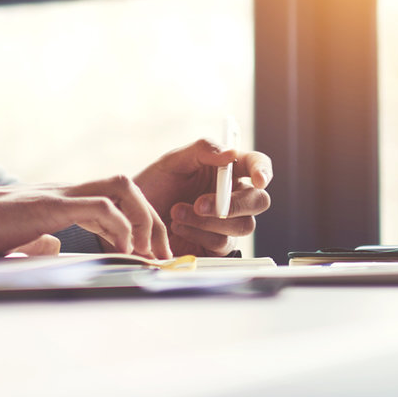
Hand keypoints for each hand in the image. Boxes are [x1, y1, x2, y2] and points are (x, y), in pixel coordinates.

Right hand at [0, 177, 170, 260]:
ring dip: (143, 220)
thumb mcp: (16, 238)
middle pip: (126, 185)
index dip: (139, 223)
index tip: (149, 257)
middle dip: (152, 220)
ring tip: (145, 253)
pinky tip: (123, 250)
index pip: (114, 197)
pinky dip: (120, 226)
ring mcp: (57, 194)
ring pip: (120, 187)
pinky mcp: (48, 205)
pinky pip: (99, 206)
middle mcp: (64, 191)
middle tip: (159, 256)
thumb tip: (54, 247)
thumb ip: (39, 239)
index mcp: (60, 200)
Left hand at [134, 139, 272, 255]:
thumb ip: (202, 151)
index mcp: (227, 170)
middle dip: (236, 204)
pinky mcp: (216, 245)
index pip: (257, 165)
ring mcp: (226, 223)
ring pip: (242, 225)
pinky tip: (178, 227)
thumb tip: (230, 153)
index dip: (263, 170)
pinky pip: (222, 243)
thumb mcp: (173, 161)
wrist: (134, 218)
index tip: (258, 179)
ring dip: (208, 220)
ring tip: (178, 212)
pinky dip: (199, 234)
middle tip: (202, 204)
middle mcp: (232, 196)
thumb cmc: (155, 185)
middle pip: (259, 201)